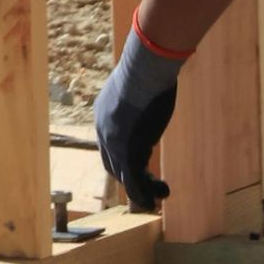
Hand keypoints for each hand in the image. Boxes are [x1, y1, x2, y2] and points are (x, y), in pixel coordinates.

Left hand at [94, 23, 185, 210]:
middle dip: (128, 176)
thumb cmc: (148, 67)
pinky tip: (160, 195)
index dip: (121, 155)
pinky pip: (135, 182)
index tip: (138, 162)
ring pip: (125, 175)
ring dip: (140, 189)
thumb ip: (144, 89)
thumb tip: (157, 76)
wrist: (145, 69)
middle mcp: (104, 131)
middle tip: (144, 184)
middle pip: (112, 163)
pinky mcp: (128, 153)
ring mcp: (115, 144)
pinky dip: (145, 193)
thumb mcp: (141, 81)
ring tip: (158, 195)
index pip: (108, 142)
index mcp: (103, 113)